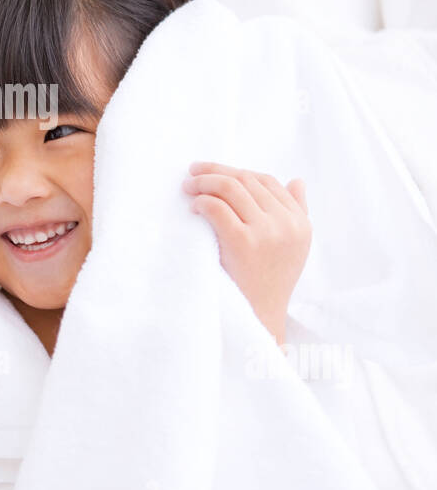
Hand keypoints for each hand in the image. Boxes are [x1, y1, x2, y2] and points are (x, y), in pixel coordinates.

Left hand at [182, 161, 311, 344]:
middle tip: (194, 170)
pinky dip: (202, 201)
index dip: (239, 172)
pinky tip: (193, 207)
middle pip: (247, 180)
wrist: (259, 318)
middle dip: (217, 171)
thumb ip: (297, 212)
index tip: (217, 172)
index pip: (268, 181)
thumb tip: (296, 180)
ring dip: (205, 181)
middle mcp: (287, 224)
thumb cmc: (270, 282)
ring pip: (231, 188)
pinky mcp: (243, 242)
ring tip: (188, 185)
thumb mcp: (293, 247)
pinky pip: (218, 207)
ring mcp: (266, 232)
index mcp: (300, 222)